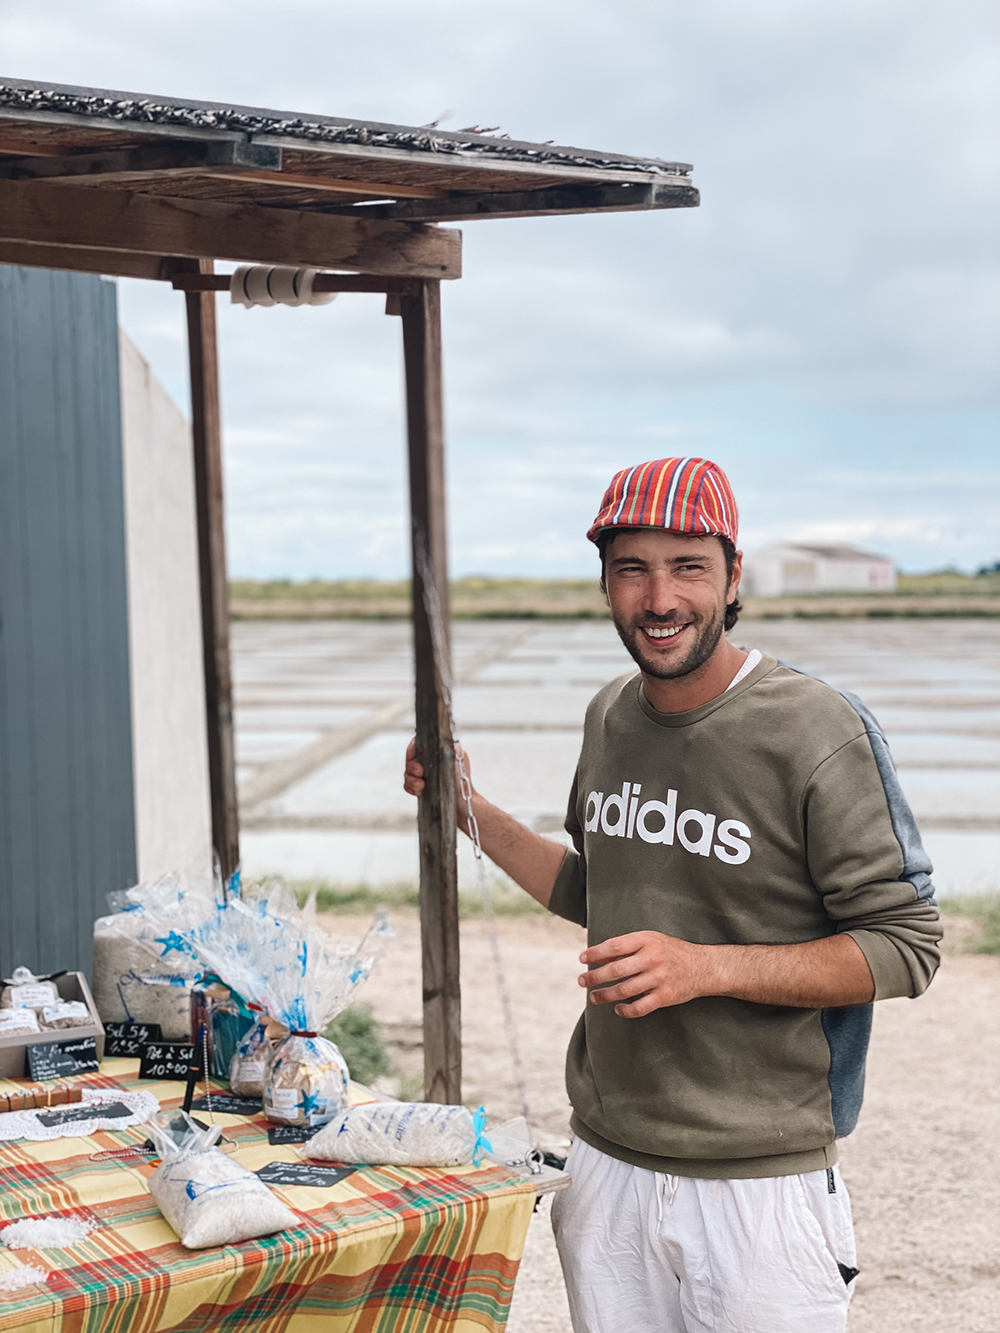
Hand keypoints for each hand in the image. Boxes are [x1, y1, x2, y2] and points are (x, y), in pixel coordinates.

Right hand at [403, 738, 474, 834]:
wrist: (462, 803)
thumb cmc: (462, 780)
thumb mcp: (457, 756)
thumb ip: (445, 745)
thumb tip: (436, 739)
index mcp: (438, 750)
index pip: (419, 743)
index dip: (412, 748)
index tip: (412, 754)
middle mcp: (431, 761)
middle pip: (411, 758)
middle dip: (412, 766)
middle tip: (420, 772)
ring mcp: (425, 775)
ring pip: (408, 772)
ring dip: (412, 779)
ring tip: (421, 785)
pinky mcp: (421, 787)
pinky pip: (408, 785)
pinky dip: (412, 788)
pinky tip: (420, 791)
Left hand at [578, 931, 711, 1017]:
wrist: (703, 966)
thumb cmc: (672, 951)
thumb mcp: (652, 940)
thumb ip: (628, 946)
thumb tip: (601, 957)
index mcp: (646, 941)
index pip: (614, 946)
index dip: (595, 953)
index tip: (582, 959)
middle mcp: (652, 959)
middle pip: (615, 970)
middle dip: (594, 977)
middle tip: (582, 981)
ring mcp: (659, 978)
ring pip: (624, 990)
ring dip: (605, 995)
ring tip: (594, 997)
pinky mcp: (665, 996)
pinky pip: (640, 1007)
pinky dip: (626, 1011)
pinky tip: (618, 1009)